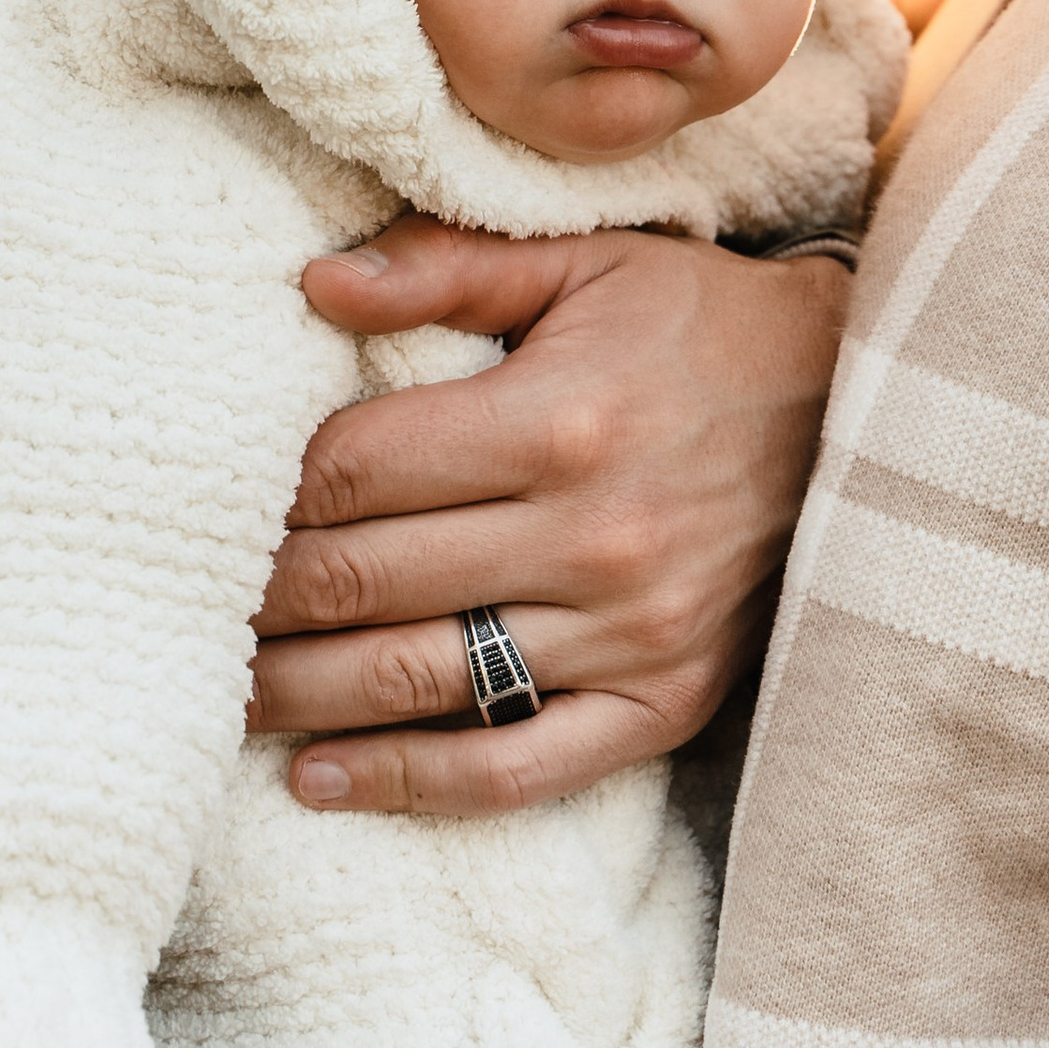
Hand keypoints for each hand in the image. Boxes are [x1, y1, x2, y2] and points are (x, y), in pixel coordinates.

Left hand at [249, 218, 846, 814]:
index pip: (355, 471)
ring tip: (219, 688)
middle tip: (181, 603)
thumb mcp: (586, 262)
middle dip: (257, 597)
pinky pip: (513, 769)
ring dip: (298, 693)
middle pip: (365, 581)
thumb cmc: (703, 324)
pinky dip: (407, 785)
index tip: (206, 501)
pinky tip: (320, 778)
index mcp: (557, 417)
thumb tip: (313, 283)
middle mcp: (589, 535)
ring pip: (418, 682)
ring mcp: (628, 632)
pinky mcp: (661, 701)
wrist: (867, 409)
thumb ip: (447, 268)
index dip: (263, 492)